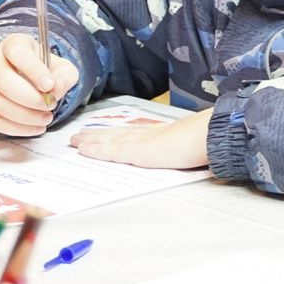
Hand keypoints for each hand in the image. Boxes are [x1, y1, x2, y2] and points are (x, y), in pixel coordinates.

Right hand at [0, 33, 78, 136]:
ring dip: (24, 115)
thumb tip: (54, 89)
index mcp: (13, 44)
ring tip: (45, 118)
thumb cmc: (44, 72)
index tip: (49, 86)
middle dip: (29, 98)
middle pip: (3, 80)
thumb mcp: (62, 69)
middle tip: (49, 106)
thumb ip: (64, 76)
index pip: (18, 53)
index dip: (34, 70)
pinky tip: (33, 127)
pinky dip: (13, 128)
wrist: (30, 82)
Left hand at [70, 109, 210, 169]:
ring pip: (109, 140)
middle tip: (78, 135)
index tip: (102, 132)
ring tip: (75, 141)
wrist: (208, 136)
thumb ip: (183, 146)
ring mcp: (141, 142)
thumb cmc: (205, 140)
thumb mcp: (191, 144)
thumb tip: (190, 150)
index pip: (131, 133)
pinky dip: (96, 150)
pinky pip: (111, 151)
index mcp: (160, 134)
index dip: (115, 133)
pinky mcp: (137, 151)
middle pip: (116, 134)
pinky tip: (84, 149)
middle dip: (96, 135)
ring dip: (90, 140)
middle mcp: (147, 135)